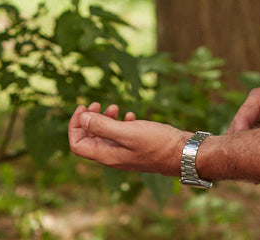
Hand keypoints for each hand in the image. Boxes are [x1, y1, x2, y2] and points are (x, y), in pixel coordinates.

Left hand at [68, 102, 188, 175]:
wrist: (184, 153)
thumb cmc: (158, 144)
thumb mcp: (128, 132)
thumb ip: (103, 126)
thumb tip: (82, 118)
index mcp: (107, 156)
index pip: (78, 145)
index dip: (75, 126)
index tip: (83, 108)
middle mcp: (113, 157)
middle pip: (89, 139)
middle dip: (89, 120)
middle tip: (97, 103)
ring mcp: (125, 153)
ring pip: (105, 136)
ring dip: (105, 119)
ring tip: (115, 106)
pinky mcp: (137, 148)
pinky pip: (121, 136)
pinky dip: (121, 123)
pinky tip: (130, 116)